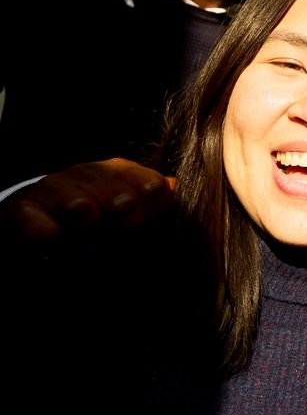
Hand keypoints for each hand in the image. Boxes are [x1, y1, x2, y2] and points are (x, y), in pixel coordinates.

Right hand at [0, 159, 174, 239]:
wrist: (34, 223)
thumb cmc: (90, 220)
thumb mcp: (126, 212)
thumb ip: (153, 202)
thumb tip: (175, 187)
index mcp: (120, 173)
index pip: (153, 189)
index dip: (151, 217)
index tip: (140, 231)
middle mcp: (89, 173)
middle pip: (122, 202)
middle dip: (121, 230)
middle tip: (110, 240)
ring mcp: (55, 187)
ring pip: (82, 210)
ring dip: (85, 233)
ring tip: (82, 241)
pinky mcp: (23, 208)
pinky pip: (43, 227)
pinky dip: (50, 239)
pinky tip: (55, 240)